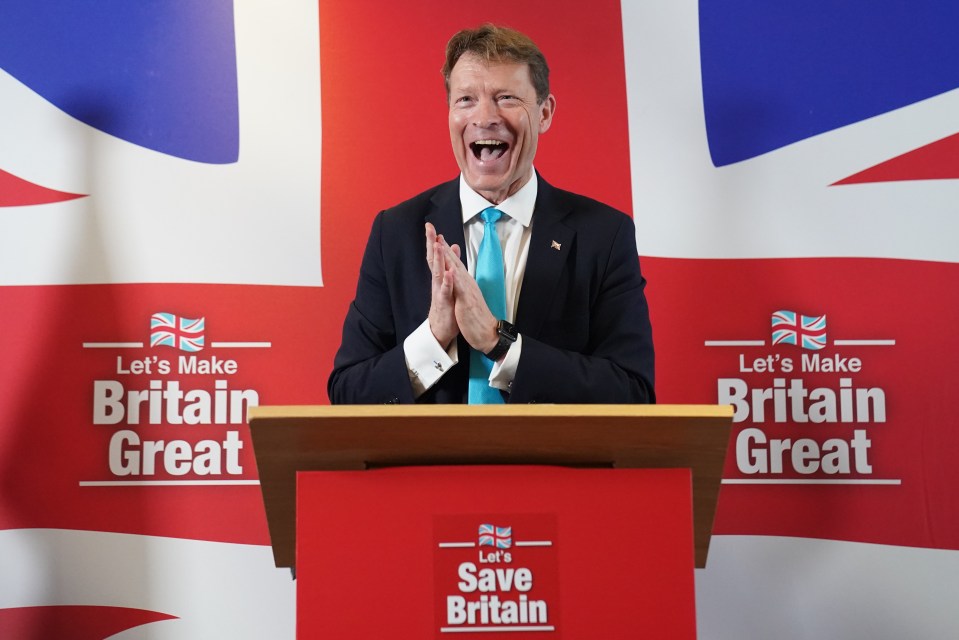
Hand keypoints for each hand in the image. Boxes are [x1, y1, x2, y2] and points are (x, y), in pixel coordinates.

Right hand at [425, 223, 458, 347]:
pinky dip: (448, 282)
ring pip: (438, 273)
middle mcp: (437, 282)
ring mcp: (440, 292)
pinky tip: (450, 272)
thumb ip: (449, 266)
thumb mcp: (448, 283)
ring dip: (438, 259)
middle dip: (430, 243)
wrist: (442, 329)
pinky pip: (446, 291)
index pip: (435, 256)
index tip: (430, 225)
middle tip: (428, 228)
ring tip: (437, 245)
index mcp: (440, 277)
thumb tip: (451, 248)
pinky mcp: (445, 303)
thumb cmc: (446, 305)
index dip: (432, 240)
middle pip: (432, 260)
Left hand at [436, 238, 498, 353]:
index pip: (453, 262)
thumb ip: (463, 285)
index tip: (436, 237)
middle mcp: (467, 282)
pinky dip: (454, 278)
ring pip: (456, 269)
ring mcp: (467, 290)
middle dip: (442, 245)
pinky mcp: (467, 301)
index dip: (444, 249)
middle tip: (432, 229)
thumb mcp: (468, 297)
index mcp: (465, 282)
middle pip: (453, 260)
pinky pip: (460, 288)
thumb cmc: (477, 316)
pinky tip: (449, 269)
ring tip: (439, 241)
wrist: (488, 332)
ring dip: (447, 255)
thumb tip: (458, 276)